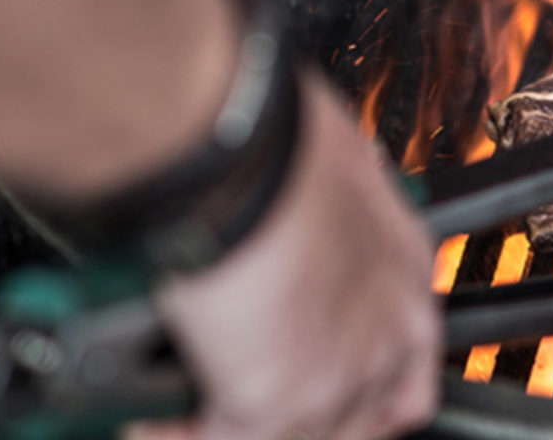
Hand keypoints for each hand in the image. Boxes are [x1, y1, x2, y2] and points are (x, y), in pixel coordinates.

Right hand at [128, 71, 440, 439]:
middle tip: (238, 396)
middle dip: (303, 415)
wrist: (240, 156)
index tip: (316, 376)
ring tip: (186, 411)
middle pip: (363, 416)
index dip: (361, 380)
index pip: (407, 360)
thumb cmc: (277, 141)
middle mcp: (390, 327)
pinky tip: (145, 417)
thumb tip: (292, 198)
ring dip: (236, 426)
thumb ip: (320, 208)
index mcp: (404, 266)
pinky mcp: (280, 402)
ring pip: (300, 434)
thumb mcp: (328, 167)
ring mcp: (343, 374)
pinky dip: (175, 433)